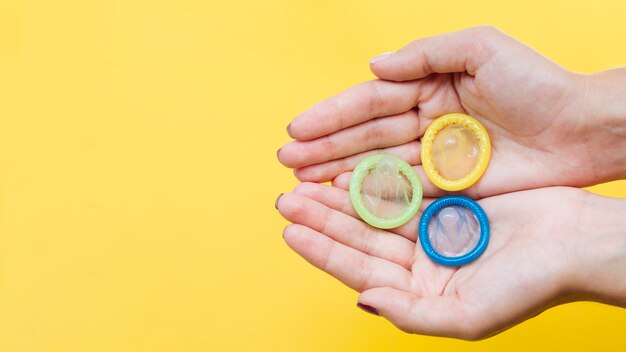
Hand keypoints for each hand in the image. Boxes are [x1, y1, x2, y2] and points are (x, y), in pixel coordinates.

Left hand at [275, 182, 625, 338]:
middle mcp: (420, 264)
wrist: (577, 242)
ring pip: (374, 213)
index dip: (323, 252)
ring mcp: (431, 231)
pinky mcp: (445, 203)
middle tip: (287, 200)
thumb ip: (411, 315)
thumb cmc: (530, 285)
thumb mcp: (469, 316)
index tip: (290, 233)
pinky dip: (374, 181)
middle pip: (360, 239)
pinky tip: (348, 171)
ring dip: (340, 199)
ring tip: (305, 184)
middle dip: (322, 221)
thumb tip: (362, 302)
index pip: (360, 272)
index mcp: (420, 293)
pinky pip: (401, 190)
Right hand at [277, 26, 625, 197]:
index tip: (296, 128)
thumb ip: (424, 54)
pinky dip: (372, 195)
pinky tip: (341, 198)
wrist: (582, 129)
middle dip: (324, 147)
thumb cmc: (537, 82)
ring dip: (338, 173)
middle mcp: (424, 120)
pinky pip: (403, 190)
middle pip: (366, 136)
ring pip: (377, 165)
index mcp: (428, 84)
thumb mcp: (481, 49)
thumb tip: (373, 66)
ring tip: (302, 182)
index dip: (332, 114)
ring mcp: (434, 155)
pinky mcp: (448, 185)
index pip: (370, 100)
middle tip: (286, 161)